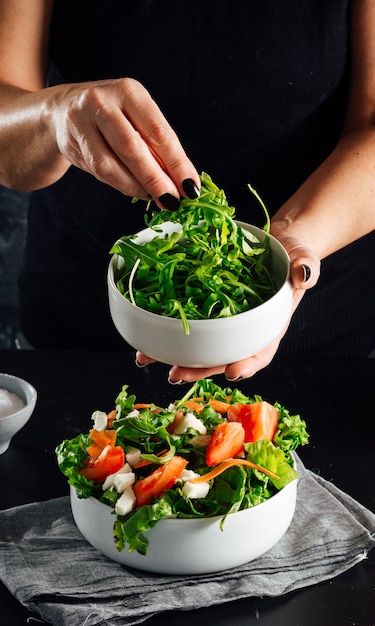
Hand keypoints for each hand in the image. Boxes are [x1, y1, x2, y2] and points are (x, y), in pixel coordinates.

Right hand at [48, 77, 199, 206]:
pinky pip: (99, 170)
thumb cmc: (115, 118)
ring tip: (157, 198)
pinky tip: (137, 190)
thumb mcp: (138, 120)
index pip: (158, 131)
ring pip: (110, 163)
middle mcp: (103, 101)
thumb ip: (158, 147)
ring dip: (137, 186)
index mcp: (129, 91)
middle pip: (132, 147)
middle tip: (173, 200)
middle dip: (156, 178)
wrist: (64, 111)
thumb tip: (183, 183)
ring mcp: (81, 121)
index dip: (177, 162)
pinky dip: (121, 185)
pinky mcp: (70, 141)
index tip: (191, 186)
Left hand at [136, 233, 319, 381]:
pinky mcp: (207, 309)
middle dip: (199, 370)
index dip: (247, 364)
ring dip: (175, 357)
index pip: (261, 351)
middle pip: (222, 357)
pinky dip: (166, 333)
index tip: (233, 372)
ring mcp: (224, 322)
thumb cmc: (293, 254)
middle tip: (177, 375)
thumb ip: (305, 267)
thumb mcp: (304, 256)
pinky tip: (147, 338)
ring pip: (200, 347)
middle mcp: (244, 330)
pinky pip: (187, 324)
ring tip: (150, 360)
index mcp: (269, 325)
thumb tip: (304, 275)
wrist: (275, 244)